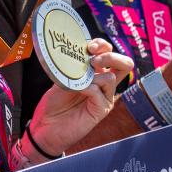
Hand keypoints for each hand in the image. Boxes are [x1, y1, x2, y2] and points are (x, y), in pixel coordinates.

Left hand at [30, 38, 132, 156]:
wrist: (46, 126)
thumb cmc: (55, 102)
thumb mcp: (62, 77)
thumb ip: (74, 66)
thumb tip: (81, 55)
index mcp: (96, 71)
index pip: (108, 51)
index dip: (102, 45)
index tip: (89, 47)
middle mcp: (104, 83)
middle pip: (125, 63)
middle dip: (111, 56)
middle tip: (93, 60)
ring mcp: (105, 97)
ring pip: (112, 77)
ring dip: (94, 75)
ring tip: (78, 81)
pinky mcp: (101, 110)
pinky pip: (100, 94)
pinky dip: (88, 88)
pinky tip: (77, 90)